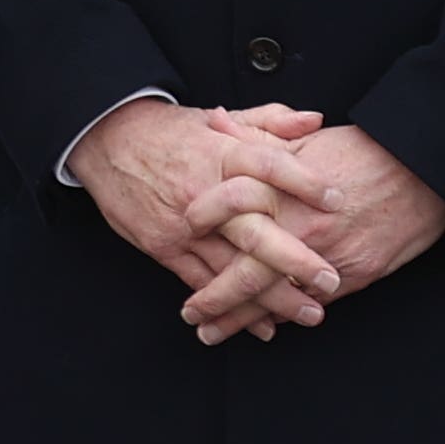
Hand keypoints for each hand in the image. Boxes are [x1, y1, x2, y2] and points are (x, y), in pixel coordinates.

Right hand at [66, 99, 340, 331]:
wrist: (106, 141)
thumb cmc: (168, 132)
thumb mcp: (217, 118)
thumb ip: (268, 121)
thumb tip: (315, 120)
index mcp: (220, 153)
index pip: (269, 164)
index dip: (305, 181)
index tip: (338, 200)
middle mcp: (203, 191)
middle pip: (252, 228)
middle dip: (293, 258)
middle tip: (329, 278)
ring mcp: (182, 225)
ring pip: (231, 266)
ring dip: (271, 295)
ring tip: (309, 312)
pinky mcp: (164, 247)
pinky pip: (202, 283)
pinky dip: (232, 308)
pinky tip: (262, 325)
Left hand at [177, 124, 444, 343]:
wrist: (424, 170)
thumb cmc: (364, 150)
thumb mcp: (303, 138)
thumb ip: (254, 135)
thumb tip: (212, 120)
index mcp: (282, 190)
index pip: (227, 210)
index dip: (200, 224)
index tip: (181, 234)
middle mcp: (299, 229)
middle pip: (245, 273)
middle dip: (214, 300)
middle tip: (190, 314)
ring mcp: (327, 258)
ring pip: (275, 298)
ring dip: (242, 319)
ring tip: (214, 332)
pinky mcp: (354, 276)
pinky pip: (311, 303)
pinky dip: (285, 315)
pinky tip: (265, 325)